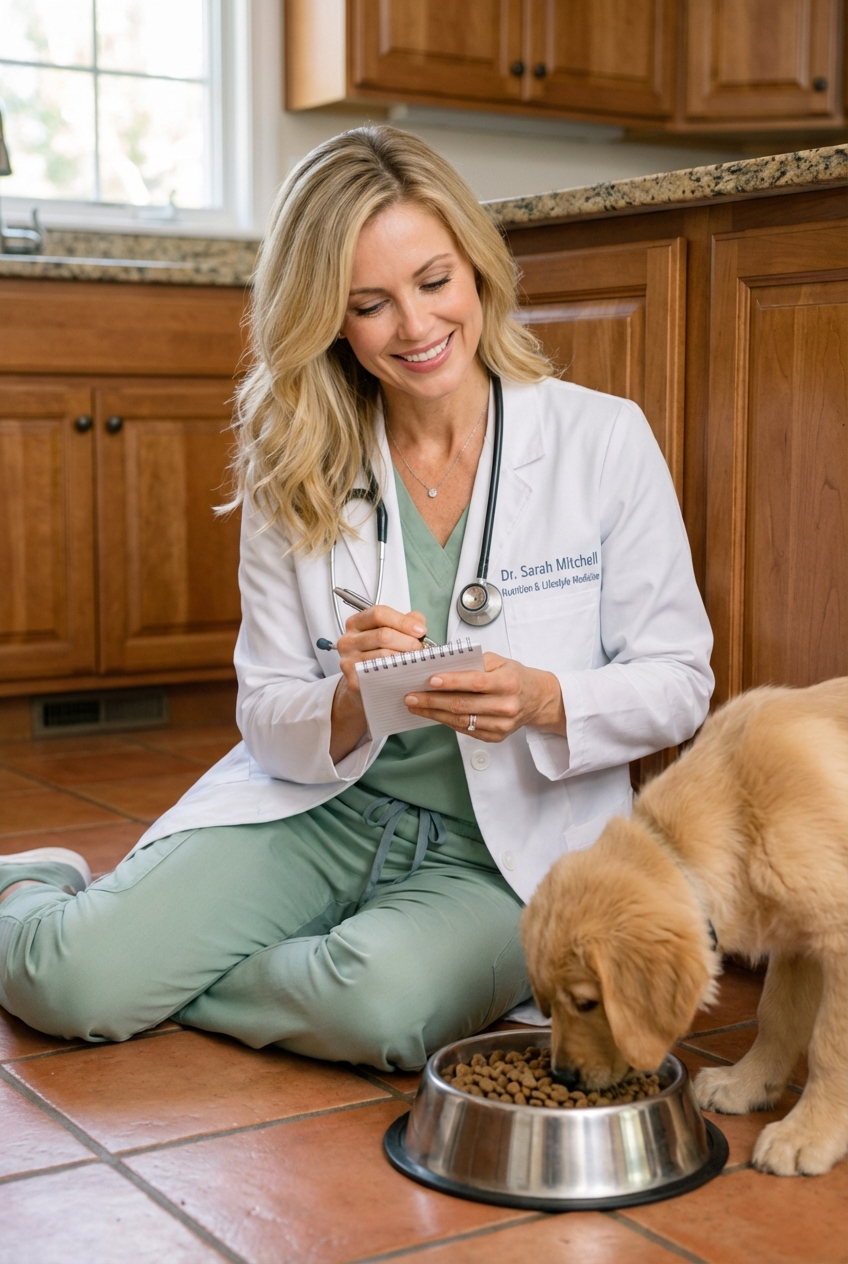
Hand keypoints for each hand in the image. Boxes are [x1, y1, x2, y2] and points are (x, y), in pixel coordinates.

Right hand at [330, 604, 428, 762]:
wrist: (362, 694)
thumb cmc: (381, 664)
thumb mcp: (393, 640)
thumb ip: (407, 625)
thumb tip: (419, 621)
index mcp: (357, 625)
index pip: (378, 613)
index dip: (402, 620)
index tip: (421, 631)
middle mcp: (347, 641)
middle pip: (383, 636)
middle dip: (409, 645)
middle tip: (423, 655)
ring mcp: (347, 664)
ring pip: (384, 657)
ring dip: (407, 663)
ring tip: (418, 668)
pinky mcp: (354, 684)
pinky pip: (379, 679)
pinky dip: (399, 679)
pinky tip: (409, 682)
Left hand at [404, 652, 565, 743]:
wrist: (537, 699)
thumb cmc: (514, 676)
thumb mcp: (500, 661)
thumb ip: (474, 662)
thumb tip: (443, 666)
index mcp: (508, 682)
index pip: (475, 682)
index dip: (452, 682)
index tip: (430, 680)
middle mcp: (506, 706)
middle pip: (463, 705)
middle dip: (433, 701)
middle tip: (411, 696)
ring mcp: (501, 725)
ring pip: (461, 721)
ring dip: (434, 714)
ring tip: (416, 706)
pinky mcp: (496, 736)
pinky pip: (465, 730)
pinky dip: (446, 722)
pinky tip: (433, 714)